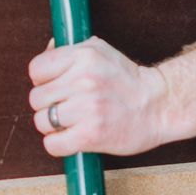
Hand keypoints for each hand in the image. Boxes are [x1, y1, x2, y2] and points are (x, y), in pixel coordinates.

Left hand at [26, 36, 175, 157]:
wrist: (159, 105)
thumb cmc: (127, 80)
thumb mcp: (100, 51)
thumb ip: (70, 50)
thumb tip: (46, 51)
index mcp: (83, 56)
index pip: (36, 70)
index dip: (42, 80)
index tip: (54, 86)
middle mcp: (84, 80)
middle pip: (36, 98)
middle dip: (48, 105)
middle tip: (67, 106)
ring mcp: (87, 108)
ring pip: (42, 122)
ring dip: (53, 126)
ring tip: (72, 122)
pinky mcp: (91, 135)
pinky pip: (53, 144)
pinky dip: (59, 144)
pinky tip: (73, 137)